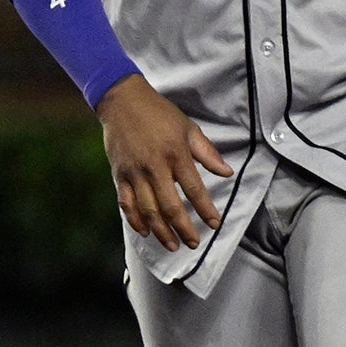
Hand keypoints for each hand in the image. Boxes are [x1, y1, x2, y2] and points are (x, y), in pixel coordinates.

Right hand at [98, 74, 234, 252]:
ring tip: (173, 246)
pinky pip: (126, 203)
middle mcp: (154, 166)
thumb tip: (227, 172)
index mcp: (175, 153)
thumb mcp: (188, 128)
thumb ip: (207, 153)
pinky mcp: (119, 174)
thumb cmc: (159, 113)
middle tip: (193, 243)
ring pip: (148, 210)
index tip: (214, 224)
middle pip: (170, 206)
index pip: (194, 189)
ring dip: (161, 231)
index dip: (205, 209)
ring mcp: (134, 172)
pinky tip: (145, 232)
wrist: (122, 100)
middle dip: (183, 228)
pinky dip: (135, 220)